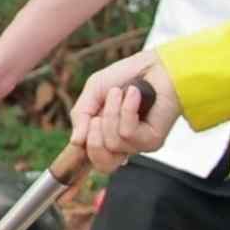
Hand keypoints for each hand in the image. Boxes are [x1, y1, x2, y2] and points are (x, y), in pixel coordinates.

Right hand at [70, 51, 176, 170]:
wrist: (154, 65)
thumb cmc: (127, 76)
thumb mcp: (93, 92)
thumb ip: (80, 115)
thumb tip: (75, 142)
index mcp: (106, 135)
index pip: (94, 160)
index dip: (83, 151)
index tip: (85, 127)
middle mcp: (123, 144)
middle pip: (102, 164)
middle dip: (93, 138)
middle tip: (97, 116)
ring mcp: (139, 144)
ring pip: (113, 143)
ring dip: (111, 113)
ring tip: (119, 92)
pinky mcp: (153, 140)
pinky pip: (128, 133)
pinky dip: (127, 110)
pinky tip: (133, 94)